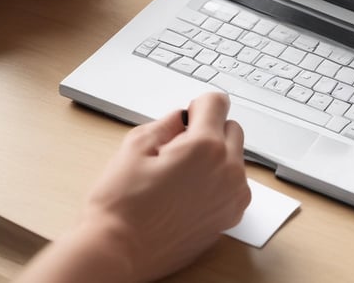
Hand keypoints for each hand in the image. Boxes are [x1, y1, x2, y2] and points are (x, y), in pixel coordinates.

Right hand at [16, 92, 250, 282]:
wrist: (118, 252)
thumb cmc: (121, 206)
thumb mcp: (134, 146)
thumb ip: (166, 123)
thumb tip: (182, 117)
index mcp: (205, 147)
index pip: (218, 102)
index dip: (198, 106)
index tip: (186, 119)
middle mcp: (228, 170)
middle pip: (231, 129)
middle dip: (209, 131)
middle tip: (177, 150)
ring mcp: (233, 195)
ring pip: (235, 157)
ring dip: (216, 157)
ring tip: (180, 176)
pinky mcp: (231, 215)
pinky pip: (234, 184)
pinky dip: (219, 181)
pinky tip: (189, 193)